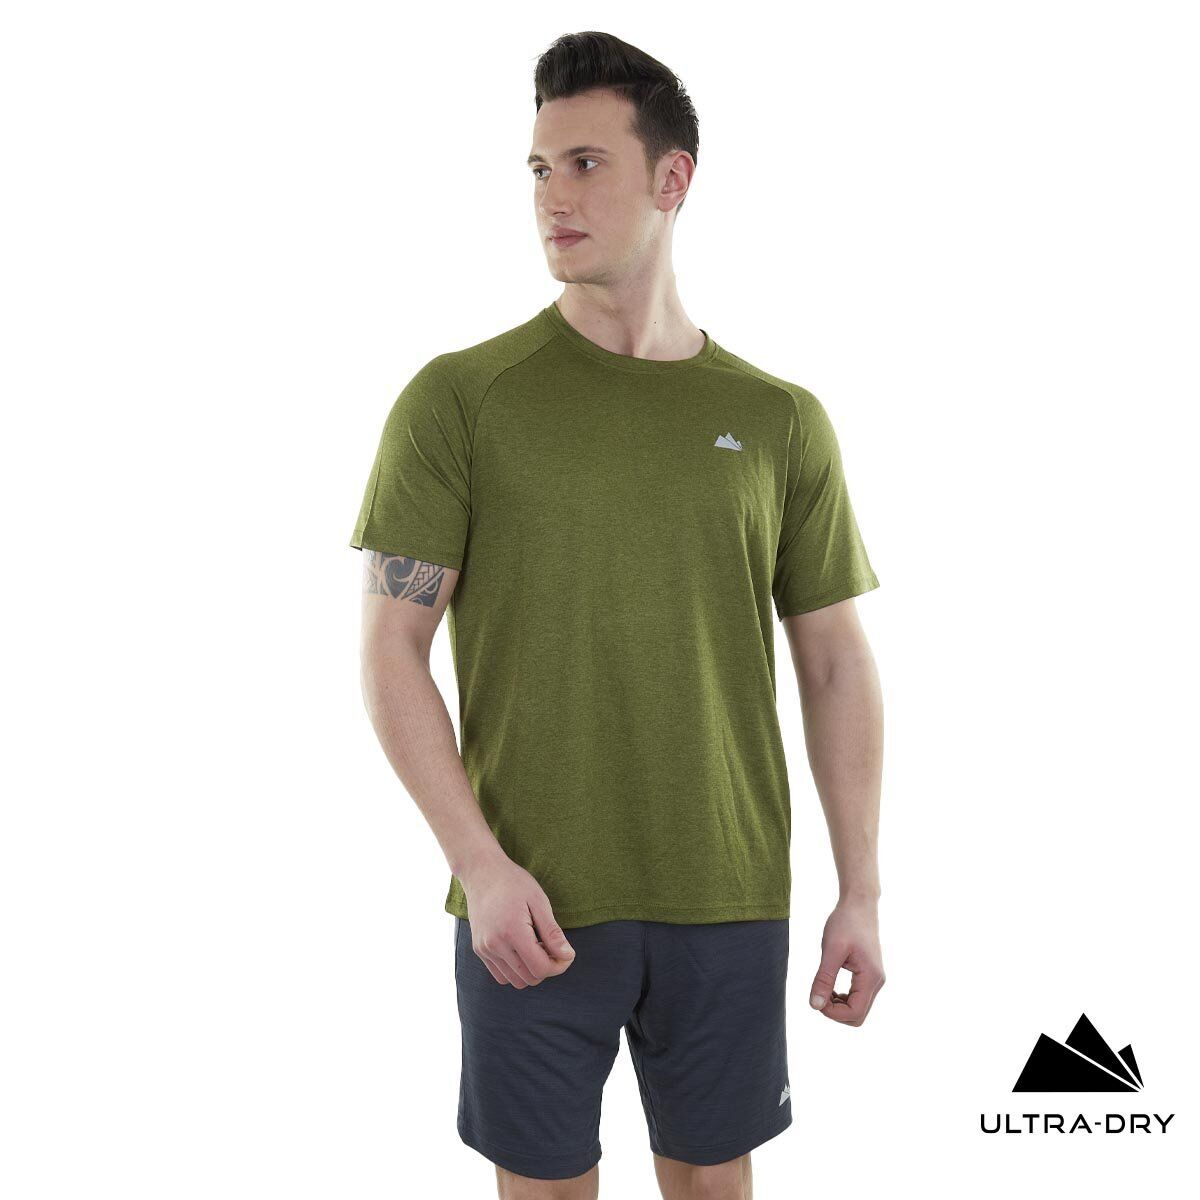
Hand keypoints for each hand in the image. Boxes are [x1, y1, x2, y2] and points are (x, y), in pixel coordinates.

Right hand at [458, 852, 575, 987]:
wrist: (482, 872)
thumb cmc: (514, 883)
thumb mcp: (539, 901)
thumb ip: (552, 932)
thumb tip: (567, 956)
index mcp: (512, 931)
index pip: (541, 968)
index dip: (559, 965)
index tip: (567, 953)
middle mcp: (495, 945)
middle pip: (530, 978)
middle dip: (547, 968)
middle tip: (554, 948)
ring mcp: (484, 949)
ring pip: (515, 981)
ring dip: (531, 971)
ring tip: (537, 947)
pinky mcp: (479, 950)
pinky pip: (501, 976)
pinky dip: (516, 971)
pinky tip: (522, 950)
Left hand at [808, 895, 884, 1024]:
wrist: (859, 904)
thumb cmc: (845, 922)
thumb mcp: (831, 950)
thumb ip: (824, 979)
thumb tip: (814, 1006)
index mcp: (871, 977)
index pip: (855, 1013)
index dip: (832, 1013)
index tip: (816, 998)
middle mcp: (877, 982)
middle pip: (858, 1016)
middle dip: (835, 1012)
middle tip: (818, 993)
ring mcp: (875, 979)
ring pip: (858, 1009)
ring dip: (838, 1006)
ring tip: (822, 988)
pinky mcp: (869, 974)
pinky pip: (858, 997)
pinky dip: (842, 998)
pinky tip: (829, 985)